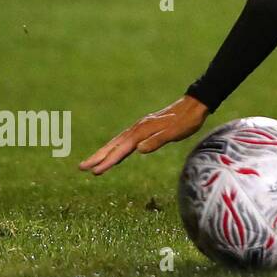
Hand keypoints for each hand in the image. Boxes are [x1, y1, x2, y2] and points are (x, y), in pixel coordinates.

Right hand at [79, 95, 208, 174]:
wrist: (195, 104)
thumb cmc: (187, 121)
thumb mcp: (176, 132)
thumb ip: (158, 140)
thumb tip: (139, 150)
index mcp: (143, 130)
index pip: (122, 149)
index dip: (108, 160)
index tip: (95, 171)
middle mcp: (138, 128)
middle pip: (114, 144)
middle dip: (98, 156)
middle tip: (81, 168)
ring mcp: (140, 127)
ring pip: (118, 142)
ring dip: (104, 153)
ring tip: (91, 164)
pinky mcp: (145, 128)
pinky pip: (126, 140)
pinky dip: (117, 148)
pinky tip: (115, 154)